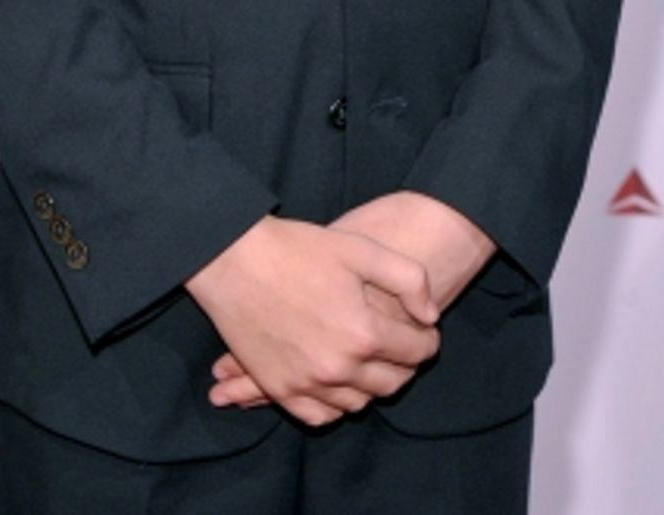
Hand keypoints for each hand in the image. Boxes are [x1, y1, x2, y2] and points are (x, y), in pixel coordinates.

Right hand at [208, 193, 496, 411]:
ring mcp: (306, 383)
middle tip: (403, 347)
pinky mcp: (279, 388)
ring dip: (372, 386)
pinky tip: (339, 384)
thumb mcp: (361, 248)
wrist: (233, 258)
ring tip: (371, 362)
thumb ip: (409, 280)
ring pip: (358, 403)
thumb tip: (430, 315)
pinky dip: (336, 405)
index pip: (416, 351)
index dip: (428, 340)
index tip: (425, 330)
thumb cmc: (298, 248)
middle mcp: (339, 367)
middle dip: (405, 366)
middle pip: (391, 383)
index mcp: (363, 332)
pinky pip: (319, 416)